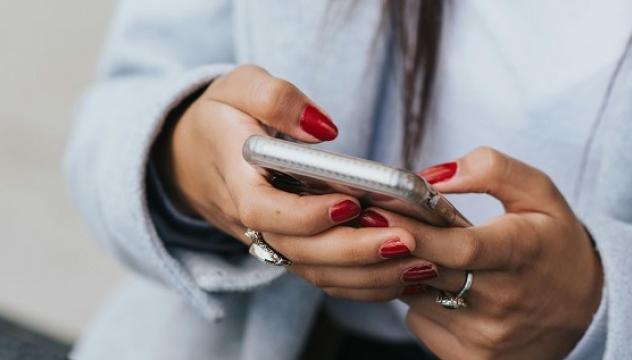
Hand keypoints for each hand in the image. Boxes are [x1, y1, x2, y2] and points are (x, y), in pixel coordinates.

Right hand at [157, 65, 429, 296]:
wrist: (189, 156)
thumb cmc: (220, 118)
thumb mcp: (237, 87)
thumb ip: (276, 99)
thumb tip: (324, 129)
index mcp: (236, 183)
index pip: (267, 211)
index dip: (307, 215)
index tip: (350, 203)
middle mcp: (252, 223)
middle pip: (301, 252)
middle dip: (356, 251)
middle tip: (408, 241)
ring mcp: (272, 242)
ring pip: (317, 273)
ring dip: (369, 275)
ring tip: (421, 264)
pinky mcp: (290, 249)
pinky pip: (324, 277)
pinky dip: (364, 283)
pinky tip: (405, 275)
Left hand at [364, 147, 602, 358]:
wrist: (583, 312)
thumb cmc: (552, 244)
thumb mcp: (539, 193)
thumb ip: (491, 170)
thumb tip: (434, 176)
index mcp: (522, 252)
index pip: (460, 247)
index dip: (413, 230)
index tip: (375, 209)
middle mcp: (503, 301)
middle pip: (427, 271)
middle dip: (389, 244)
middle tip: (366, 220)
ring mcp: (485, 336)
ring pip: (415, 295)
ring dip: (403, 268)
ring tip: (415, 248)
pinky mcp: (470, 358)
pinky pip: (419, 321)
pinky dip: (417, 298)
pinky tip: (436, 284)